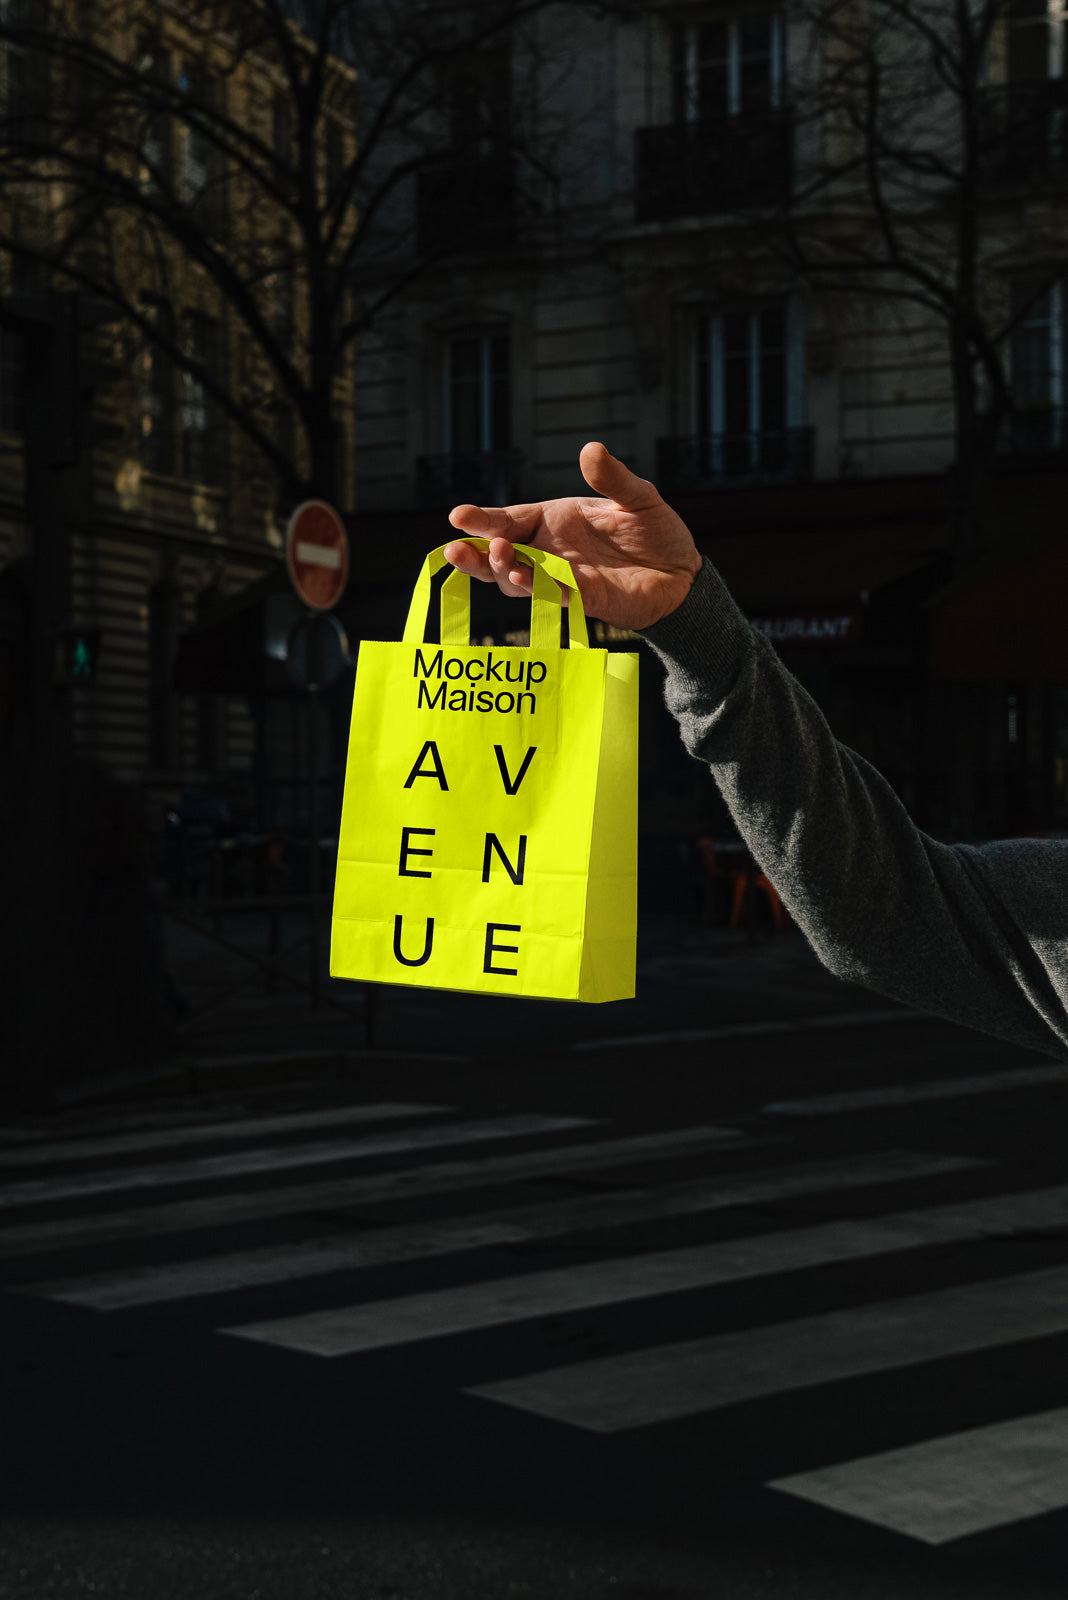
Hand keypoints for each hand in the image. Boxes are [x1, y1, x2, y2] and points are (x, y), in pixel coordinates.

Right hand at [443, 441, 700, 630]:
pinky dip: (537, 589)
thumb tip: (591, 450)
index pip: (509, 519)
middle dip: (476, 553)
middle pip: (500, 555)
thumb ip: (613, 478)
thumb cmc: (655, 532)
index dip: (482, 519)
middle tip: (458, 548)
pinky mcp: (582, 601)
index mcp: (554, 521)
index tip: (458, 516)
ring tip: (497, 554)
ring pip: (516, 581)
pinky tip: (525, 579)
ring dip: (501, 571)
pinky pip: (552, 597)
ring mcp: (562, 578)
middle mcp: (549, 551)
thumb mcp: (637, 497)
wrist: (682, 572)